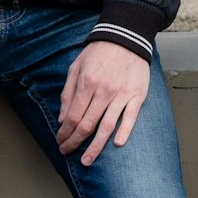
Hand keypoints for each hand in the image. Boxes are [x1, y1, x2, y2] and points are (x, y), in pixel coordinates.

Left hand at [57, 41, 149, 165]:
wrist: (126, 37)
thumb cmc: (99, 52)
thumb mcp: (76, 67)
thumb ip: (68, 92)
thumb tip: (61, 118)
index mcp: (87, 83)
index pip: (72, 116)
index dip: (64, 133)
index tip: (60, 142)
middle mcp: (103, 91)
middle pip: (87, 125)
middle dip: (74, 143)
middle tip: (67, 153)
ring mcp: (122, 94)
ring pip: (107, 126)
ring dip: (95, 147)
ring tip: (87, 160)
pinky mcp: (137, 95)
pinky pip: (131, 117)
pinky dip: (124, 132)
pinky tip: (116, 144)